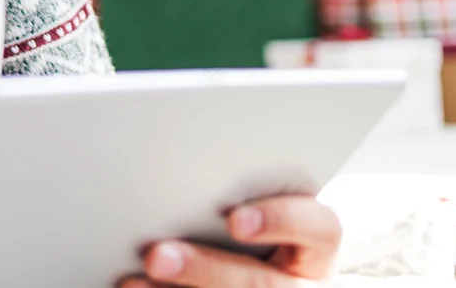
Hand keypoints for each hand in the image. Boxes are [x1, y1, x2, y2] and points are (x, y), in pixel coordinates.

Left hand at [120, 195, 341, 286]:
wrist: (238, 273)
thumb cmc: (234, 233)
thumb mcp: (245, 214)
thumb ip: (225, 199)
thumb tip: (169, 178)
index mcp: (312, 247)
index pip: (320, 229)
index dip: (281, 221)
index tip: (234, 220)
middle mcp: (302, 286)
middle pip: (265, 284)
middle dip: (207, 270)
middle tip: (156, 256)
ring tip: (136, 280)